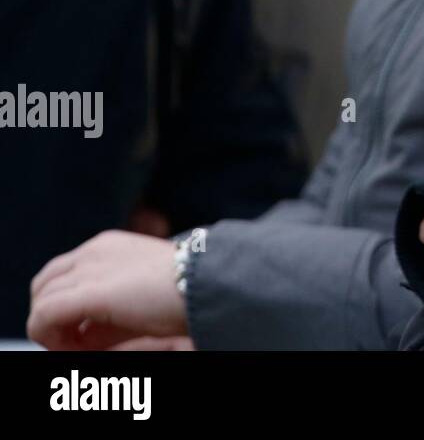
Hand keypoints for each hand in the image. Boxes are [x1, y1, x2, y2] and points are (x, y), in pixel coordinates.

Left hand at [28, 231, 186, 350]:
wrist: (209, 283)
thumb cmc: (186, 291)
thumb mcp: (140, 296)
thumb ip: (109, 310)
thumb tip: (85, 335)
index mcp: (107, 246)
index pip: (62, 275)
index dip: (64, 307)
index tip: (86, 333)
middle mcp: (93, 250)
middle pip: (44, 285)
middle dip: (51, 316)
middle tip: (76, 342)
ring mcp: (89, 268)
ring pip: (41, 301)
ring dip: (52, 331)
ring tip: (80, 348)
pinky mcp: (89, 291)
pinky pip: (43, 316)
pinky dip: (50, 337)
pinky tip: (78, 349)